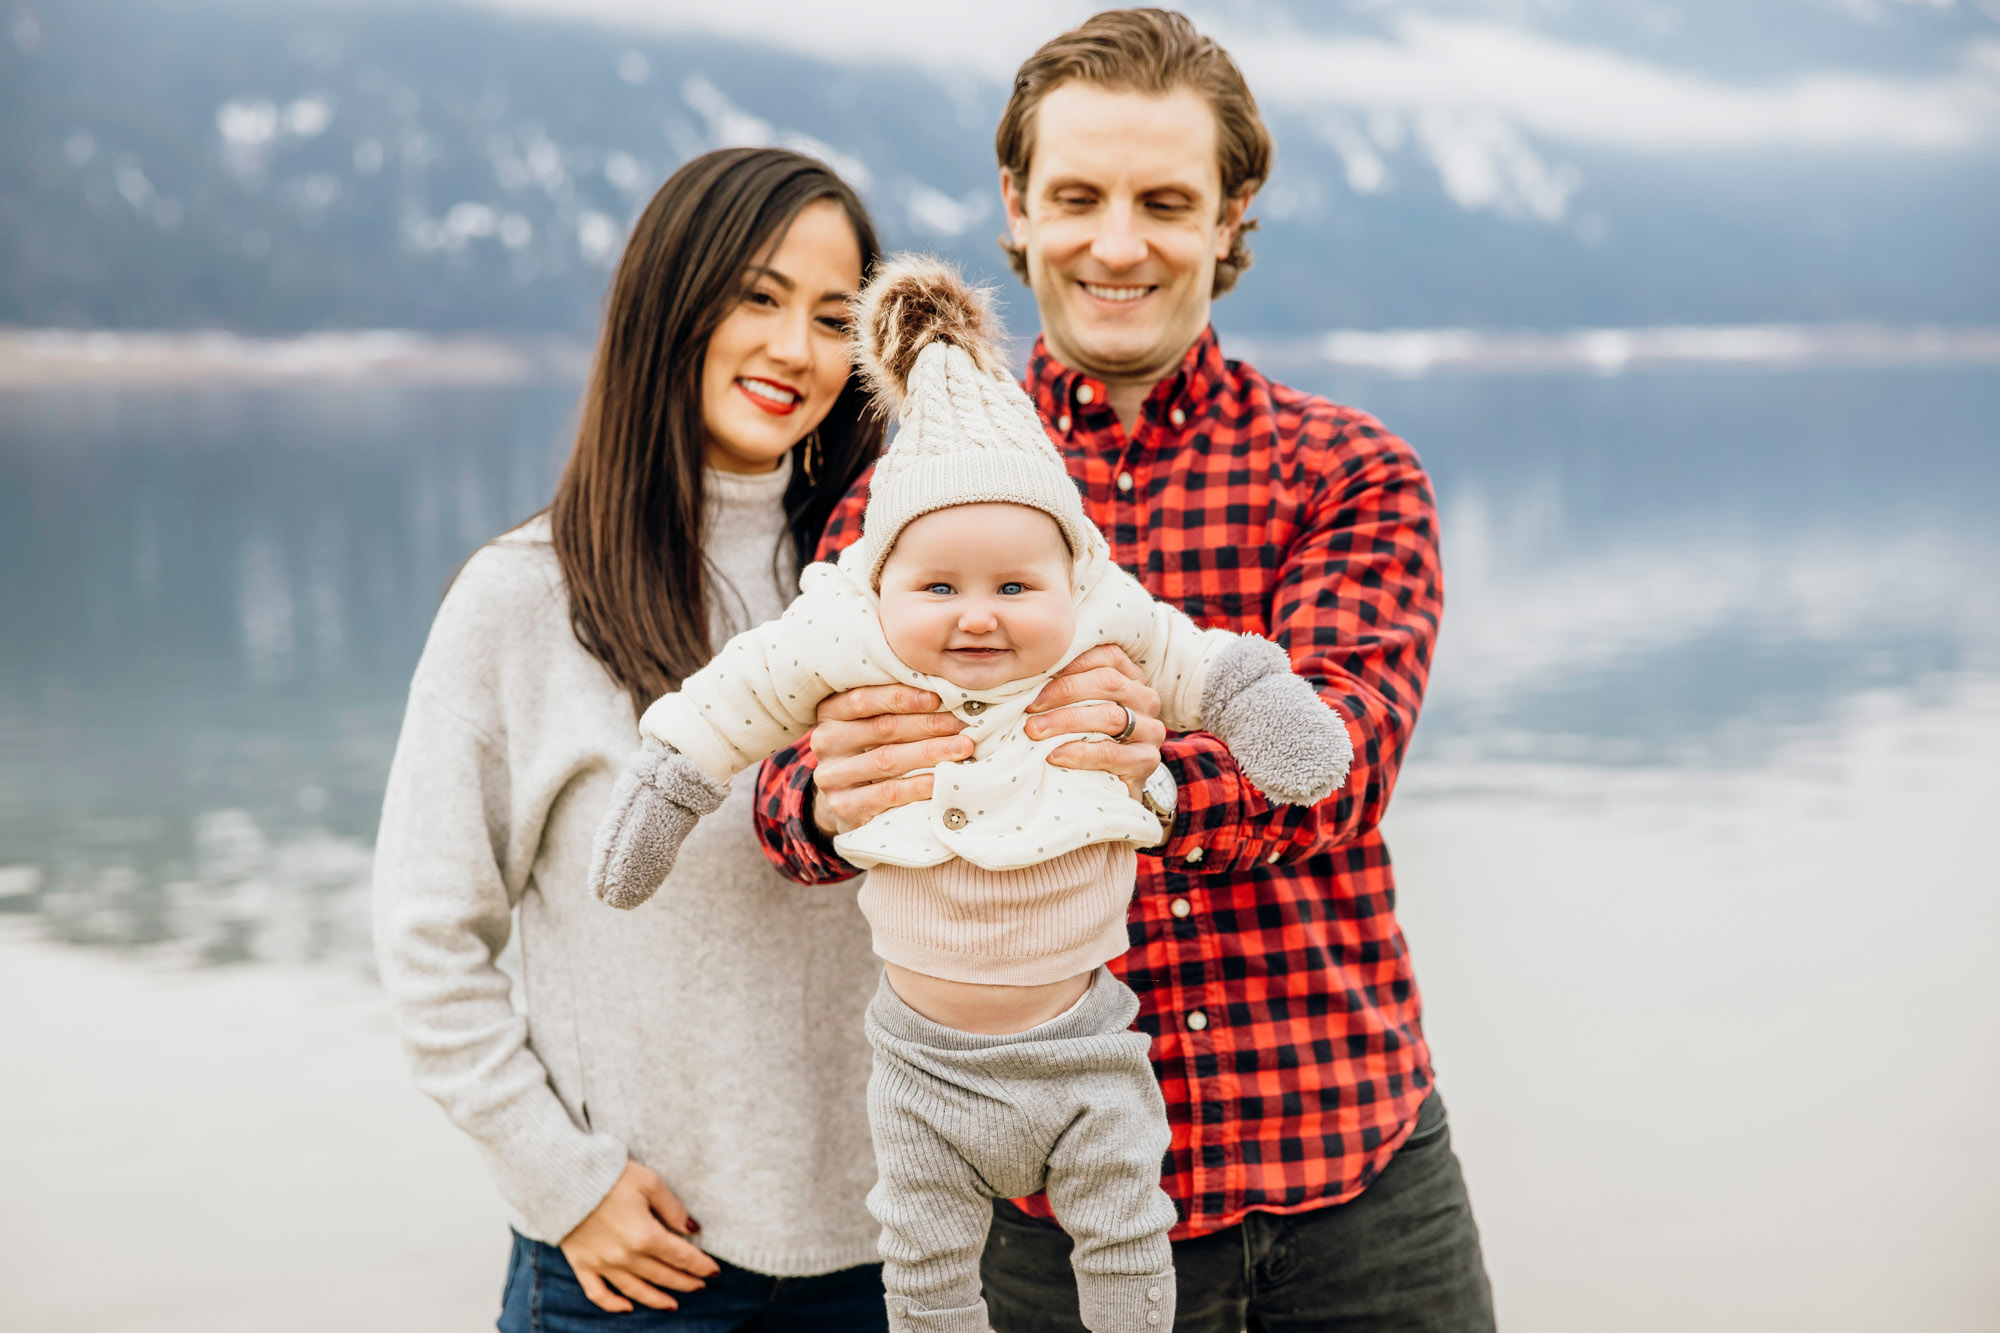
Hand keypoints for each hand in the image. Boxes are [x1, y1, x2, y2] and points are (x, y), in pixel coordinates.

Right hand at [559, 1160, 719, 1312]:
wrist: (563, 1178)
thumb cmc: (610, 1175)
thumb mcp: (650, 1183)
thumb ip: (673, 1209)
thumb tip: (692, 1229)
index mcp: (645, 1235)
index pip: (681, 1257)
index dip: (700, 1265)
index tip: (713, 1271)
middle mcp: (626, 1256)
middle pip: (662, 1276)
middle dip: (685, 1282)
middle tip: (700, 1285)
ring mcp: (603, 1264)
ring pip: (636, 1290)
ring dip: (657, 1299)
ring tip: (673, 1304)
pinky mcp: (583, 1264)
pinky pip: (598, 1293)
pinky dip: (613, 1304)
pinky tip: (627, 1307)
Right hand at [807, 684, 971, 835]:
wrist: (844, 803)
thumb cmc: (869, 752)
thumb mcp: (870, 724)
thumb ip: (895, 708)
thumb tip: (946, 693)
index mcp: (831, 713)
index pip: (864, 699)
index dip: (901, 697)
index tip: (937, 697)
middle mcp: (826, 741)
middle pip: (882, 728)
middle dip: (928, 724)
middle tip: (962, 723)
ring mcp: (832, 776)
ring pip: (888, 759)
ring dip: (930, 751)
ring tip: (963, 747)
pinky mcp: (844, 806)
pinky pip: (888, 792)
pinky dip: (919, 785)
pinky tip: (941, 779)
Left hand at [1025, 645, 1164, 799]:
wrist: (1111, 788)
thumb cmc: (1088, 740)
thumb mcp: (1080, 708)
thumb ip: (1068, 688)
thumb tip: (1028, 674)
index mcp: (1131, 678)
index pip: (1108, 655)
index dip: (1074, 661)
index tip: (1039, 674)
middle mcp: (1146, 699)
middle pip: (1108, 681)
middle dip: (1064, 691)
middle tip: (1031, 707)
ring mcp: (1150, 730)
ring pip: (1110, 715)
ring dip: (1066, 721)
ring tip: (1035, 730)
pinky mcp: (1146, 761)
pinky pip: (1110, 752)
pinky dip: (1079, 752)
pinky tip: (1055, 754)